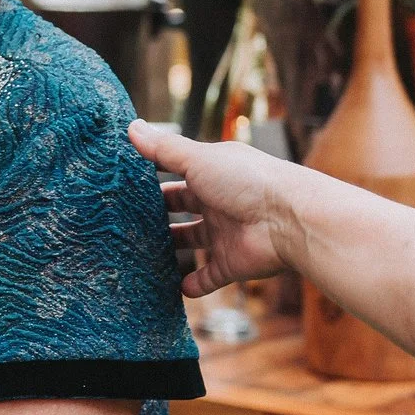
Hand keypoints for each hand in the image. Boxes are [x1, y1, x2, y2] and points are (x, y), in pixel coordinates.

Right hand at [127, 121, 306, 295]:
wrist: (289, 220)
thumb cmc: (247, 181)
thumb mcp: (198, 159)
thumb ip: (164, 149)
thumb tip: (131, 126)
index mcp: (211, 174)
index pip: (177, 174)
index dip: (153, 177)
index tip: (125, 182)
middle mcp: (218, 203)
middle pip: (182, 209)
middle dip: (158, 214)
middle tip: (126, 220)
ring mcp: (225, 235)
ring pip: (192, 242)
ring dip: (171, 249)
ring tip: (140, 253)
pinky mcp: (232, 264)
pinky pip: (209, 277)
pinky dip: (192, 284)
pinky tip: (174, 287)